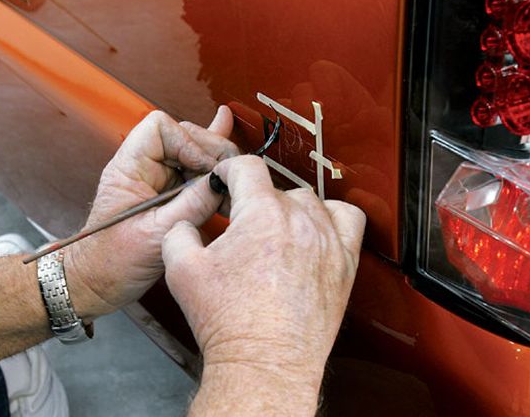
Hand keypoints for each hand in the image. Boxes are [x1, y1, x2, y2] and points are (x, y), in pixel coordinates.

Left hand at [65, 107, 238, 318]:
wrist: (97, 285)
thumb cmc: (109, 262)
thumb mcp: (156, 235)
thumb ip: (192, 205)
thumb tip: (222, 181)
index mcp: (128, 168)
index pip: (162, 128)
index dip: (190, 143)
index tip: (206, 170)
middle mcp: (143, 168)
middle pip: (185, 136)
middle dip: (210, 152)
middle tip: (228, 174)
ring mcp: (158, 180)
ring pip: (194, 154)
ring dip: (217, 165)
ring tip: (233, 180)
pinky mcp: (169, 195)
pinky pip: (194, 171)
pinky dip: (212, 163)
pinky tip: (228, 146)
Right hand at [162, 156, 365, 411]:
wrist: (263, 362)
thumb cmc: (228, 321)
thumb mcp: (181, 269)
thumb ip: (180, 232)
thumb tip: (188, 224)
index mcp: (261, 215)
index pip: (247, 167)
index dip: (229, 170)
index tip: (224, 180)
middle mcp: (300, 221)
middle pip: (276, 187)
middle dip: (254, 198)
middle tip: (240, 221)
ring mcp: (327, 240)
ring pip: (310, 201)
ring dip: (289, 208)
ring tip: (274, 229)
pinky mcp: (344, 263)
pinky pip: (349, 220)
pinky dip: (332, 218)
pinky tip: (316, 231)